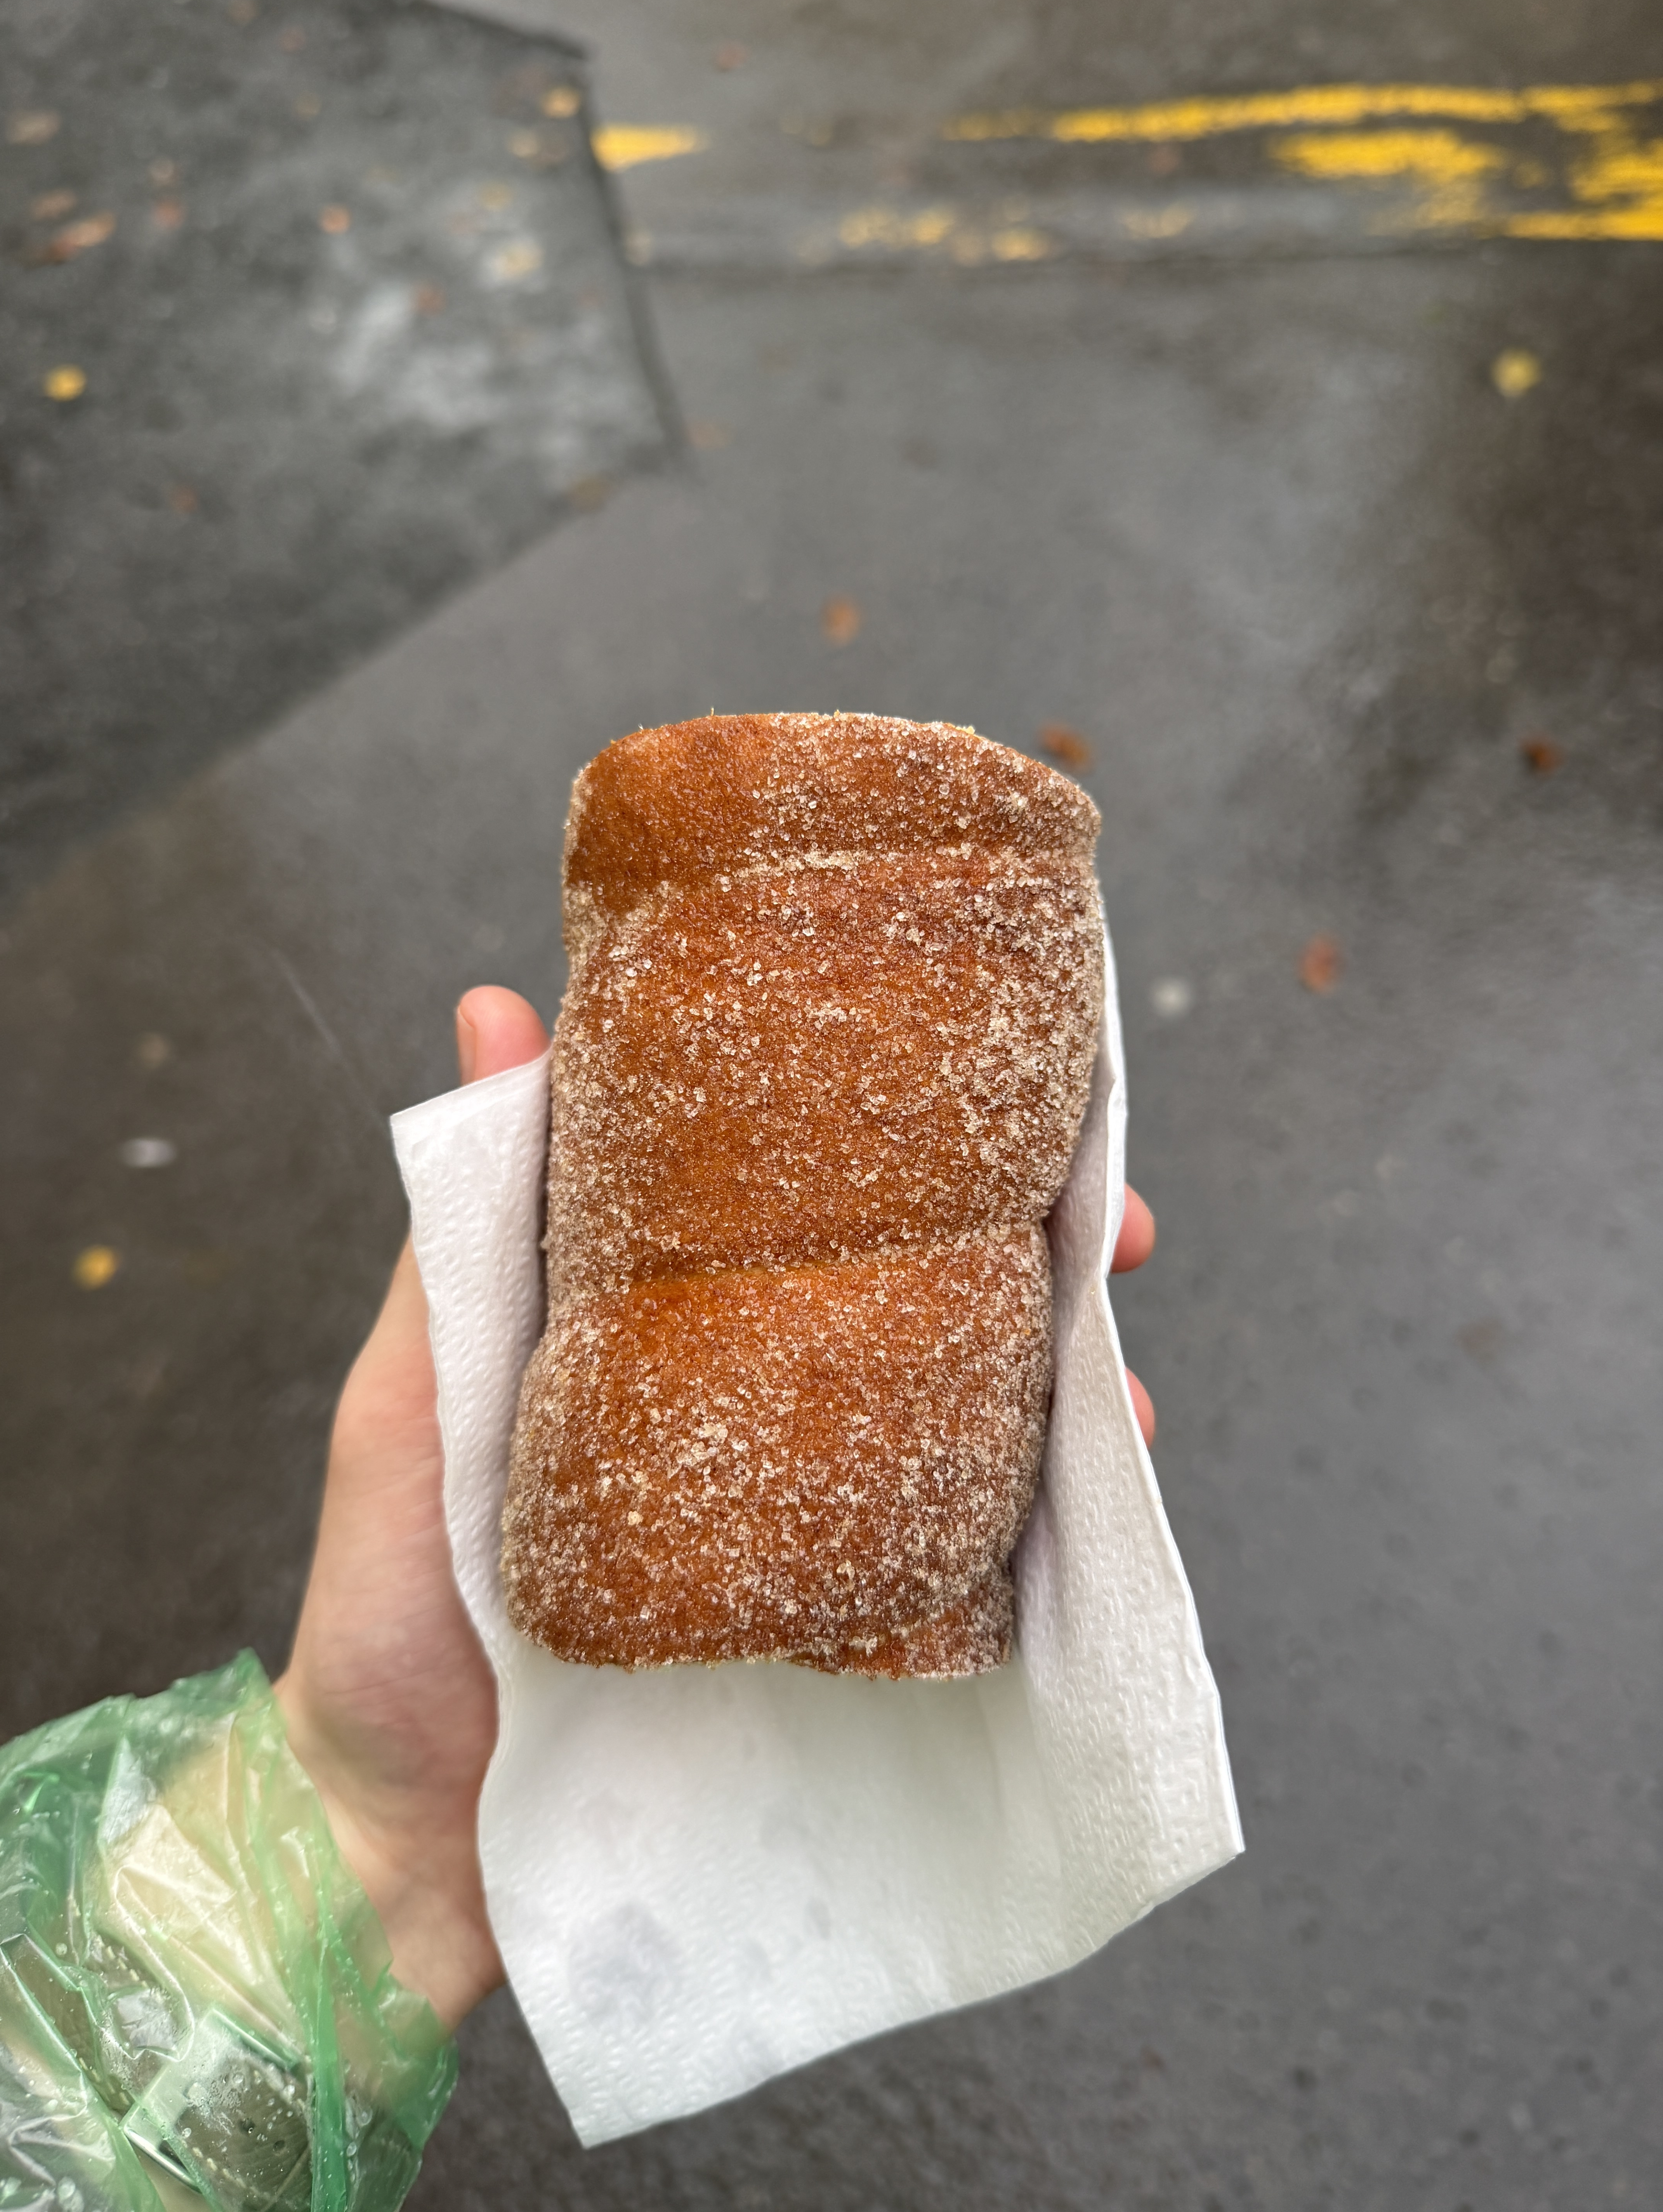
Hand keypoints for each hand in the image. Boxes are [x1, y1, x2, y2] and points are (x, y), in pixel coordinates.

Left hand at [277, 986, 1156, 2026]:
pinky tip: (1098, 1486)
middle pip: (915, 1298)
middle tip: (1110, 1228)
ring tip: (1121, 1378)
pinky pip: (956, 1551)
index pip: (802, 1199)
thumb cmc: (384, 1612)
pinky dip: (1041, 1519)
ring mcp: (797, 1516)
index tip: (988, 1082)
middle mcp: (751, 1405)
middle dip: (1029, 1253)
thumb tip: (493, 1010)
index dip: (900, 1139)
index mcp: (661, 1327)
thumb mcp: (407, 1400)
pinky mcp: (828, 1623)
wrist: (405, 1851)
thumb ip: (465, 1230)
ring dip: (1064, 1381)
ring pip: (964, 1414)